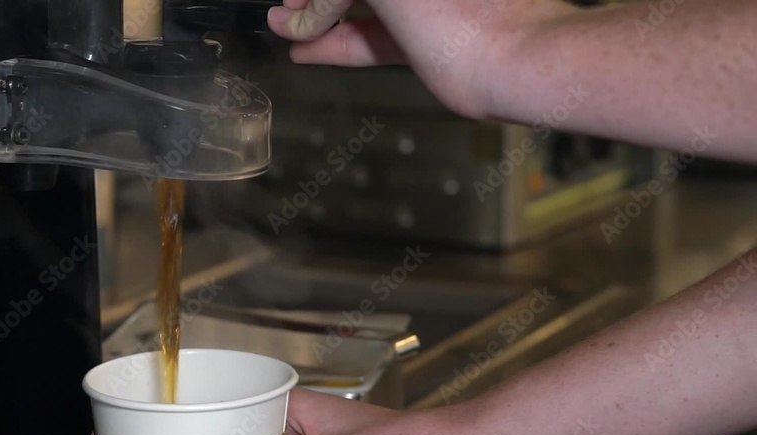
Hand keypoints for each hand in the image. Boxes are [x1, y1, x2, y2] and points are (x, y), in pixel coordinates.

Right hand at [266, 0, 574, 118]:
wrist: (516, 61)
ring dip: (320, 21)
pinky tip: (306, 50)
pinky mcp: (424, 38)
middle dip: (317, 0)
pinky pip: (372, 36)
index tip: (291, 5)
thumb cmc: (463, 15)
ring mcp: (422, 6)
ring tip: (285, 30)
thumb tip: (308, 8)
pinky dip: (338, 43)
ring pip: (361, 8)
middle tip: (286, 12)